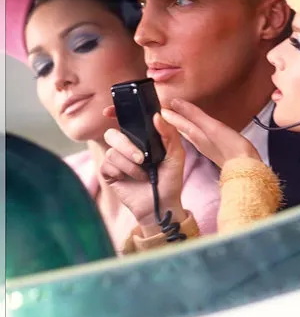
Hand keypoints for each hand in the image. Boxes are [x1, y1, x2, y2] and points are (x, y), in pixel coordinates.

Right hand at [100, 113, 186, 235]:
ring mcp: (117, 160)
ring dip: (128, 164)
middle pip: (112, 134)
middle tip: (142, 159)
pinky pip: (106, 165)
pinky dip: (121, 172)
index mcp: (141, 138)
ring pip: (111, 151)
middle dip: (126, 146)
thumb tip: (157, 116)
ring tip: (143, 174)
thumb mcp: (176, 154)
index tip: (108, 112)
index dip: (114, 113)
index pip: (124, 120)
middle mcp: (126, 146)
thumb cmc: (170, 179)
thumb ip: (169, 133)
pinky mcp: (109, 174)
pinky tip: (130, 180)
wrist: (162, 204)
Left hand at [161, 98, 260, 168]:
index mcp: (196, 136)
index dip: (170, 114)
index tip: (161, 106)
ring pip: (190, 134)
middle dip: (175, 119)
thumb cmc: (230, 147)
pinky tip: (198, 131)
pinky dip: (195, 131)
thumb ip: (194, 115)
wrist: (245, 168)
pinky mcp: (217, 150)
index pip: (179, 122)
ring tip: (178, 118)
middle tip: (167, 109)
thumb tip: (175, 103)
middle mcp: (199, 142)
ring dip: (184, 125)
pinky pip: (200, 138)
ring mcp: (208, 147)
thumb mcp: (211, 127)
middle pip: (183, 129)